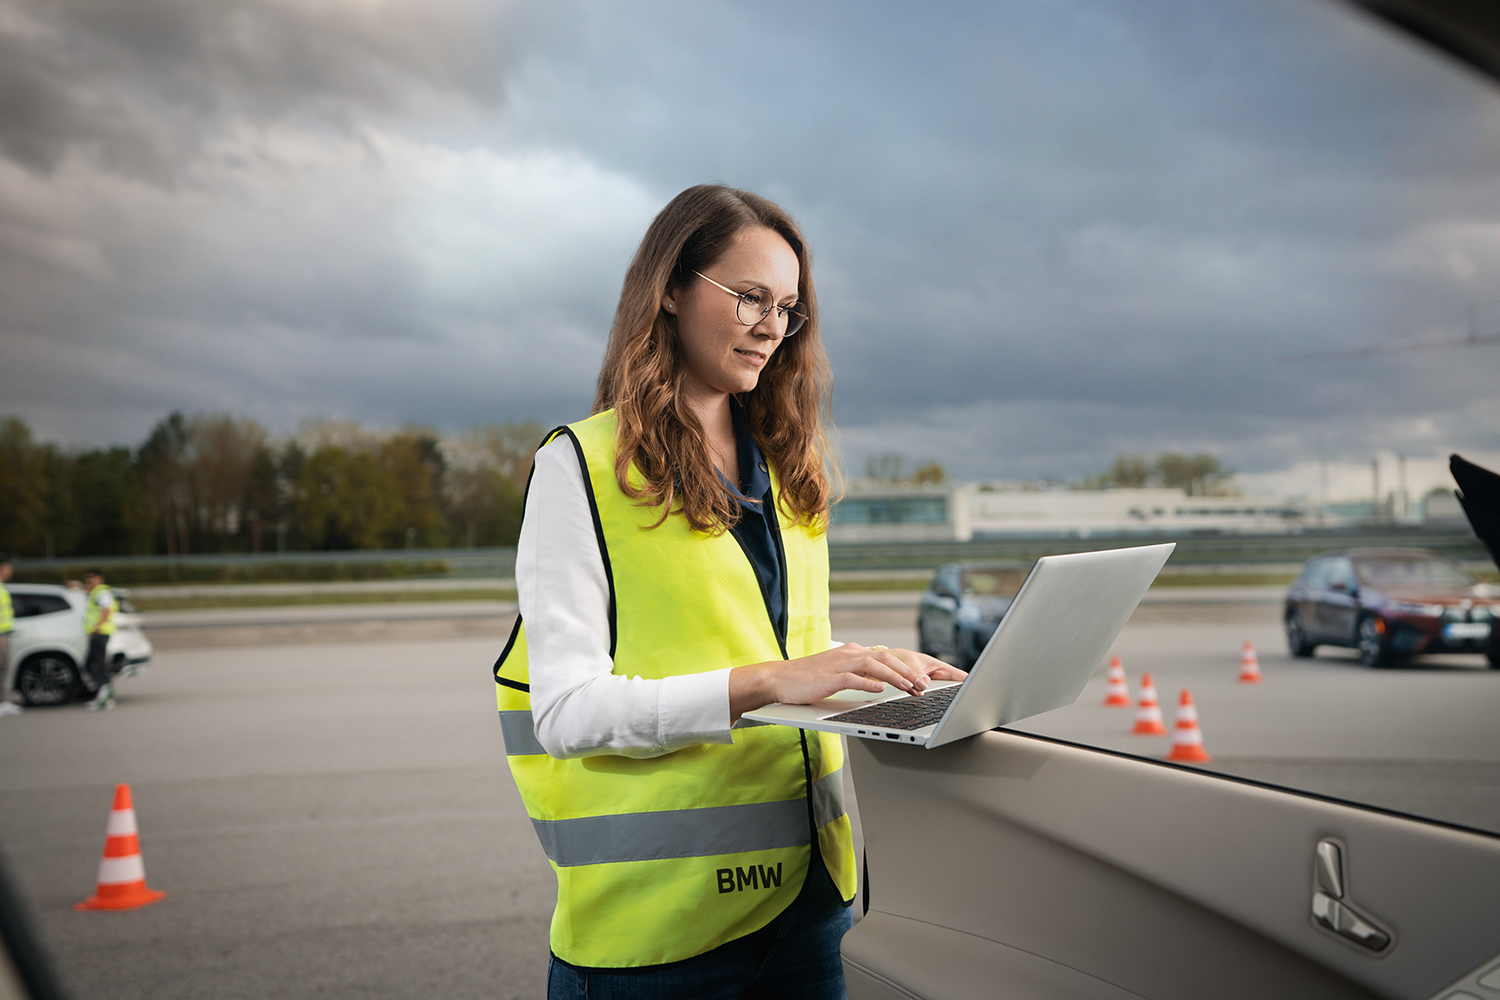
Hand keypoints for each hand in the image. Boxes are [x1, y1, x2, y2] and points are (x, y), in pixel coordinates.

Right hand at [729, 643, 966, 722]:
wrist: (780, 679)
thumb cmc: (809, 681)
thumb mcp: (839, 675)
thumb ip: (861, 676)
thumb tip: (883, 684)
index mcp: (855, 653)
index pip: (888, 657)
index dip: (910, 668)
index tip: (926, 680)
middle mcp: (851, 654)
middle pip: (888, 658)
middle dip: (910, 672)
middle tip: (928, 686)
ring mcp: (840, 663)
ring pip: (876, 666)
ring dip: (896, 677)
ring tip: (912, 688)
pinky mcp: (829, 676)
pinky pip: (854, 678)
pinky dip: (869, 683)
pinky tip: (881, 690)